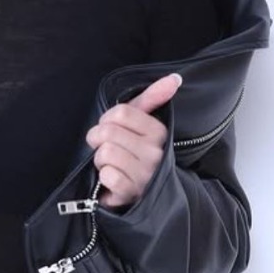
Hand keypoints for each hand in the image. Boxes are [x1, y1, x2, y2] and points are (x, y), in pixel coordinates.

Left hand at [85, 73, 182, 209]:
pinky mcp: (133, 193)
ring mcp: (145, 174)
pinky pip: (107, 176)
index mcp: (158, 132)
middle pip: (107, 132)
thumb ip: (152, 98)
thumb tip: (174, 78)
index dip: (107, 120)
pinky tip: (113, 180)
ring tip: (112, 165)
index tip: (111, 129)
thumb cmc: (137, 152)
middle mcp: (156, 152)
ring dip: (101, 160)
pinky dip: (104, 178)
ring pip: (105, 153)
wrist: (147, 194)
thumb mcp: (143, 123)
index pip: (120, 113)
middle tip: (108, 148)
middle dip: (99, 140)